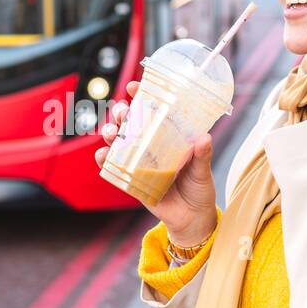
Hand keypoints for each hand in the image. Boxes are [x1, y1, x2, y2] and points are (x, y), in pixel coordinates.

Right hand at [94, 80, 217, 244]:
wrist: (192, 220)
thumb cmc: (200, 190)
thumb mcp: (203, 171)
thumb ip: (202, 156)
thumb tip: (204, 138)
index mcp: (169, 138)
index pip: (153, 112)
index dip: (141, 97)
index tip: (133, 87)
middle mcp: (152, 147)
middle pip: (131, 123)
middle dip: (122, 113)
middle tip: (122, 112)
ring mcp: (140, 163)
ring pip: (119, 142)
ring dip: (110, 133)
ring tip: (111, 132)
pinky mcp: (132, 180)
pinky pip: (114, 168)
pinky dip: (104, 160)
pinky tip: (102, 155)